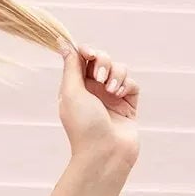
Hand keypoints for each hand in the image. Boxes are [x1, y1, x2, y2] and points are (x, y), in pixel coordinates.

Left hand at [56, 39, 138, 165]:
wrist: (104, 153)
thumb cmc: (83, 125)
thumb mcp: (71, 92)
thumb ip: (71, 66)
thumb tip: (63, 42)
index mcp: (76, 87)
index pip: (83, 59)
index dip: (87, 51)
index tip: (89, 54)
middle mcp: (93, 90)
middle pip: (102, 59)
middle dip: (103, 62)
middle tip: (100, 77)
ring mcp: (112, 97)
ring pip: (119, 68)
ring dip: (116, 74)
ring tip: (112, 91)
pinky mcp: (129, 104)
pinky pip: (132, 83)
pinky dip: (127, 85)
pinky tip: (120, 96)